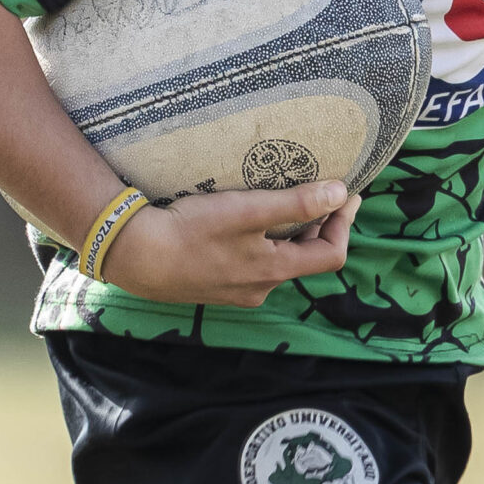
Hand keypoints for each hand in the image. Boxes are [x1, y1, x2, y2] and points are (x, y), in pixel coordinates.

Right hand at [102, 182, 358, 306]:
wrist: (136, 255)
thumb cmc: (191, 230)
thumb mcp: (247, 210)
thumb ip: (296, 203)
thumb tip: (340, 193)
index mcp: (275, 271)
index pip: (331, 254)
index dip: (344, 223)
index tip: (347, 194)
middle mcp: (261, 289)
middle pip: (305, 257)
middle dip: (317, 225)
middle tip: (318, 191)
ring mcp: (237, 291)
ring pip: (277, 261)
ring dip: (288, 234)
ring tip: (282, 201)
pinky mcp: (215, 286)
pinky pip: (252, 264)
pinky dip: (262, 242)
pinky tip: (244, 223)